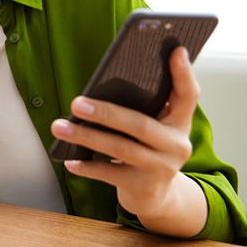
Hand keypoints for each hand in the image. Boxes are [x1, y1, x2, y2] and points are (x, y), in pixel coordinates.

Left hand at [50, 47, 207, 236]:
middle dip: (105, 113)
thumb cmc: (147, 149)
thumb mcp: (155, 127)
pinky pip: (109, 174)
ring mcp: (161, 168)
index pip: (187, 95)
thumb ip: (143, 106)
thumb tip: (108, 81)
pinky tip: (69, 159)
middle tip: (76, 103)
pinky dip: (87, 166)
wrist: (157, 196)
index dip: (183, 73)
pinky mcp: (143, 187)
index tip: (176, 49)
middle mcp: (176, 145)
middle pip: (139, 124)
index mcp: (179, 122)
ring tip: (59, 126)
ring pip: (120, 149)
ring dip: (86, 136)